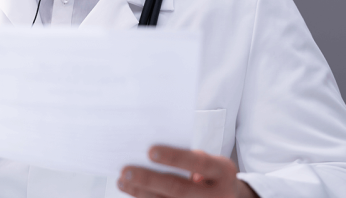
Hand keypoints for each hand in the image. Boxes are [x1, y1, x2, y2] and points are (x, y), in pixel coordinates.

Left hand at [117, 145, 258, 197]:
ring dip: (142, 193)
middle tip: (126, 171)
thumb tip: (152, 152)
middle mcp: (218, 194)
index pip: (198, 163)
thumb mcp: (213, 162)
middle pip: (179, 188)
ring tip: (123, 182)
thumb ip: (192, 157)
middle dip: (149, 180)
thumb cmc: (215, 174)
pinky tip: (133, 192)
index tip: (150, 151)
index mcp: (223, 172)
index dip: (174, 157)